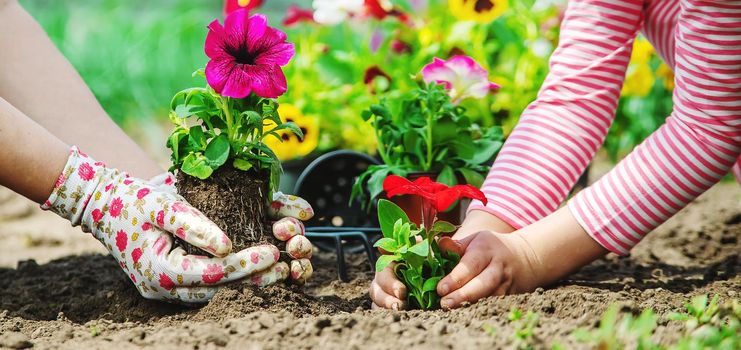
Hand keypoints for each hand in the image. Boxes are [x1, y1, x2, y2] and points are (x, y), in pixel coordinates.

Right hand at [149, 175, 315, 285]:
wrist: (105, 208)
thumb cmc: (135, 201)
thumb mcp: (163, 204)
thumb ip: (192, 224)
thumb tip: (227, 245)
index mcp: (159, 270)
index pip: (212, 274)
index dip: (244, 264)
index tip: (271, 251)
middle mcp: (163, 288)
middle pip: (218, 291)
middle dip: (254, 280)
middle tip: (284, 267)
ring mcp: (167, 291)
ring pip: (215, 295)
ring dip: (247, 284)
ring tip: (279, 271)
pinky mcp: (173, 285)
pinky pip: (207, 288)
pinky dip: (233, 280)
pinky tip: (257, 270)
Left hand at [435, 231, 538, 308]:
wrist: (523, 256)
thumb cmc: (489, 248)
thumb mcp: (474, 240)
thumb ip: (455, 245)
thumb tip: (438, 244)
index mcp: (486, 250)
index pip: (470, 265)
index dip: (455, 278)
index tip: (440, 289)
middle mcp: (498, 267)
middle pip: (483, 283)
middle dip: (464, 295)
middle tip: (445, 304)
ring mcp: (506, 283)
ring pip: (491, 297)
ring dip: (472, 305)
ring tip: (453, 311)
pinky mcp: (511, 295)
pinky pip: (496, 304)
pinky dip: (481, 310)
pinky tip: (466, 314)